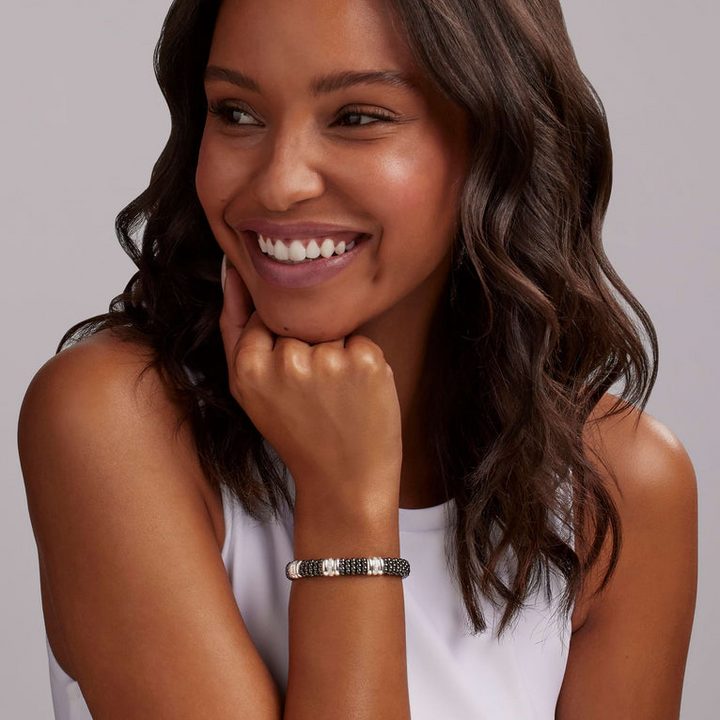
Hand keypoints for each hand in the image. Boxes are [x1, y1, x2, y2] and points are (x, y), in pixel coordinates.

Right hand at [219, 256, 402, 516]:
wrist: (344, 480)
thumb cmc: (297, 432)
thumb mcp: (249, 390)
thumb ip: (235, 328)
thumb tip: (234, 269)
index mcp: (248, 368)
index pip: (264, 317)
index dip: (282, 344)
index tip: (292, 376)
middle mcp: (287, 362)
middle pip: (299, 321)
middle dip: (309, 347)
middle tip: (315, 394)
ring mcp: (328, 361)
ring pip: (332, 328)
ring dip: (337, 353)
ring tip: (336, 396)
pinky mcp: (366, 362)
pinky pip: (362, 340)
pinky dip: (363, 361)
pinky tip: (357, 394)